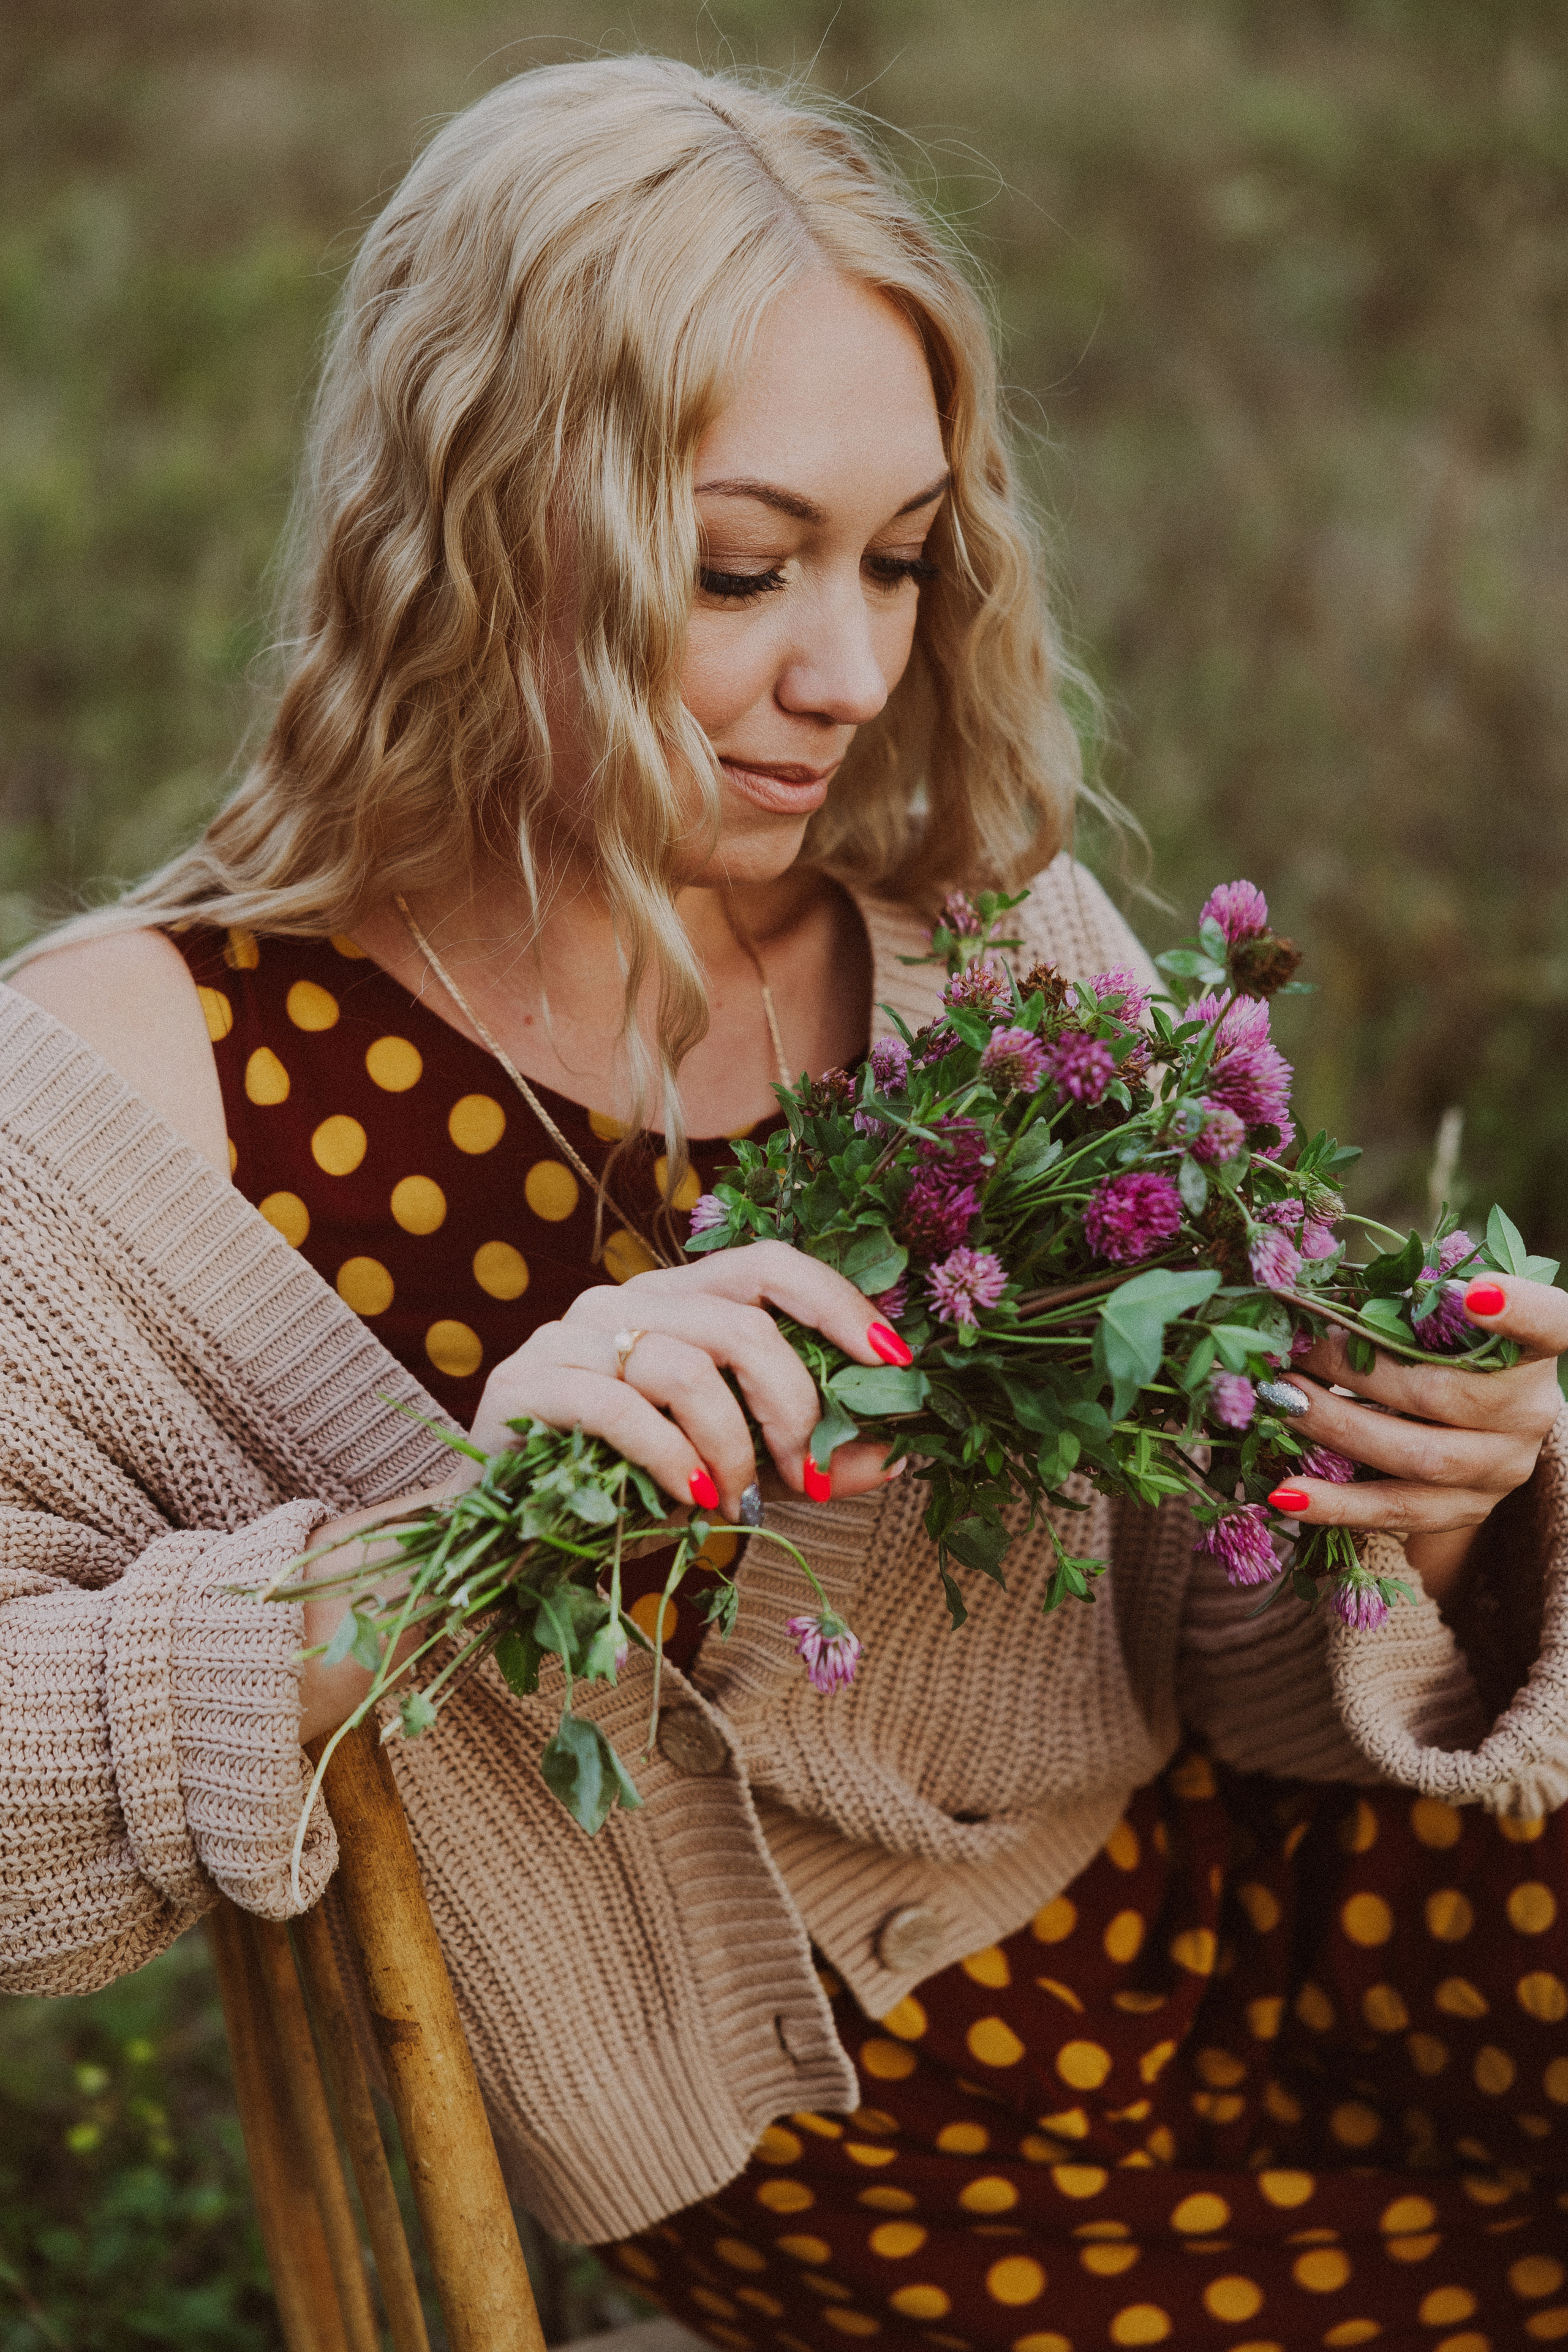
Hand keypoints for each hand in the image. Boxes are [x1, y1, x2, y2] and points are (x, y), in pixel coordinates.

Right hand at [469, 1239, 909, 1516]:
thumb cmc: (626, 1484)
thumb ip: (807, 1458)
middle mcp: (624, 1299)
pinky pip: (617, 1406)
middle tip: (805, 1473)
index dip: (836, 1301)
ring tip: (736, 1501)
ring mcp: (568, 1338)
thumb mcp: (735, 1464)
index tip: (895, 1358)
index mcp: (677, 1298)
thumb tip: (899, 1457)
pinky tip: (693, 1498)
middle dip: (792, 1403)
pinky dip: (670, 1456)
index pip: (767, 1264)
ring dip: (730, 1444)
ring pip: (683, 1364)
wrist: (504, 1524)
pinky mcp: (526, 1386)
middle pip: (737, 1321)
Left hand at [1269, 1275, 1567, 1604]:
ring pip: (1418, 1458)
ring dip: (1337, 1428)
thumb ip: (1407, 1309)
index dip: (1519, 1309)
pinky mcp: (1464, 1511)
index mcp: (1533, 1352)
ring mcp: (1500, 1470)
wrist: (1474, 1434)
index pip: (1550, 1325)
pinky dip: (1334, 1503)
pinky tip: (1285, 1493)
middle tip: (1294, 1350)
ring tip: (1281, 1403)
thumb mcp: (1442, 1326)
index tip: (1474, 1292)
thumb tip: (1316, 1296)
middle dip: (1356, 1371)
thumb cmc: (1446, 1356)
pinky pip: (1395, 1512)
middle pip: (1443, 1394)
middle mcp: (1529, 1413)